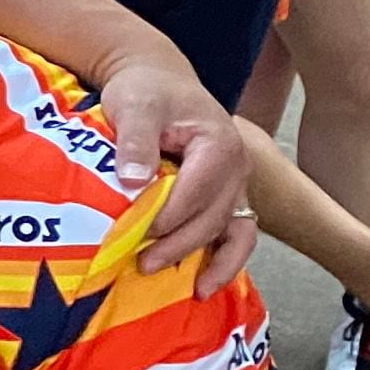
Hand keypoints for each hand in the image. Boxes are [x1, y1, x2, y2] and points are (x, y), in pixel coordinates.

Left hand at [94, 59, 253, 282]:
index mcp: (218, 145)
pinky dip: (227, 259)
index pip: (196, 192)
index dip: (165, 217)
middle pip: (213, 217)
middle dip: (179, 245)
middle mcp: (236, 168)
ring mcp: (236, 185)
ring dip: (211, 261)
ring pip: (232, 231)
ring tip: (191, 288)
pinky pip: (237, 234)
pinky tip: (208, 284)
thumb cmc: (146, 91)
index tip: (132, 231)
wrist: (158, 80)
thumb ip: (135, 141)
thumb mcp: (134, 106)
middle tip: (141, 264)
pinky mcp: (227, 196)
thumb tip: (134, 181)